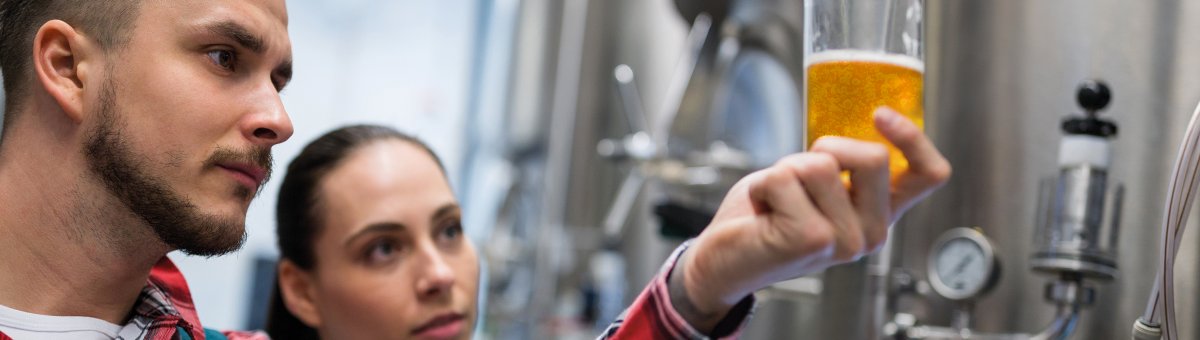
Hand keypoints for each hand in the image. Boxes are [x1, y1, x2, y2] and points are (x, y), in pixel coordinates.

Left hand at [670, 107, 951, 331]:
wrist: (723, 261)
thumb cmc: (768, 216)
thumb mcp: (817, 184)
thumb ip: (845, 164)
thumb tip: (860, 119)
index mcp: (880, 214)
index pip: (928, 175)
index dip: (914, 139)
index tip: (881, 114)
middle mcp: (871, 234)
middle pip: (873, 156)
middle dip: (826, 149)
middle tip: (798, 178)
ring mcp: (844, 242)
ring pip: (823, 164)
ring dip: (787, 169)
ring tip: (777, 200)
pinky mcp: (810, 239)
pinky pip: (785, 177)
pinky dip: (764, 184)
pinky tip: (763, 212)